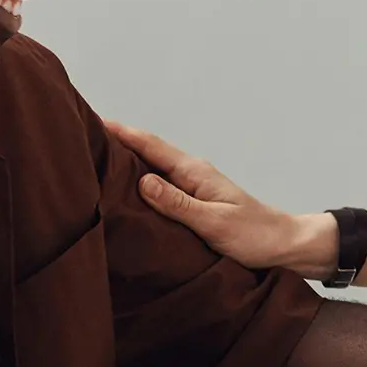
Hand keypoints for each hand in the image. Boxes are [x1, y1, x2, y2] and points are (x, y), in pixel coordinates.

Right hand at [106, 121, 325, 274]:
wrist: (283, 246)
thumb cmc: (253, 236)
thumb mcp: (213, 222)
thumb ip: (178, 204)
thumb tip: (142, 181)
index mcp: (195, 173)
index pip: (151, 147)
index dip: (122, 133)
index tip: (92, 120)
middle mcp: (192, 174)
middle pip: (148, 152)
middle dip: (117, 142)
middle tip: (82, 135)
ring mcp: (194, 187)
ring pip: (153, 168)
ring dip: (127, 161)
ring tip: (94, 157)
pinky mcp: (195, 202)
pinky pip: (161, 185)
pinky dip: (140, 181)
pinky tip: (126, 188)